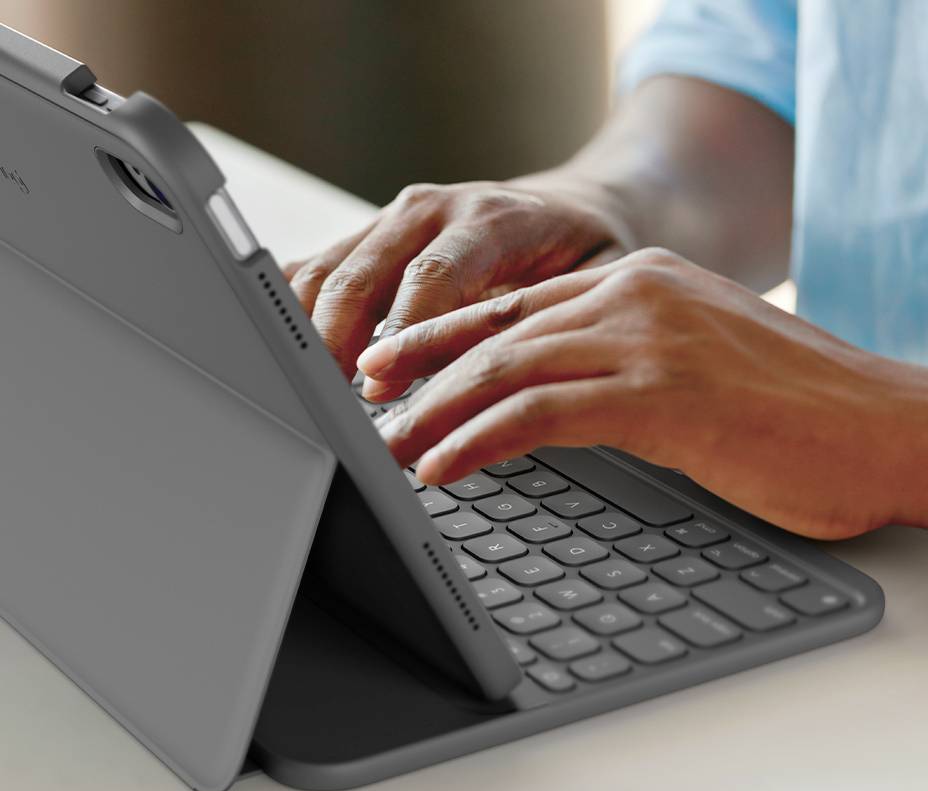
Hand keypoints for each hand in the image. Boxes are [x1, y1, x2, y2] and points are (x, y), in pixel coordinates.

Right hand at [286, 177, 630, 381]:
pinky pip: (319, 265)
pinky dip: (298, 308)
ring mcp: (395, 219)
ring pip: (328, 268)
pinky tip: (291, 354)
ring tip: (307, 390)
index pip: (432, 276)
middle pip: (362, 273)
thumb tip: (505, 388)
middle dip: (337, 339)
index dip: (402, 332)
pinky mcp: (372, 234)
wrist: (576, 207)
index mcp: (490, 220)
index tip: (377, 386)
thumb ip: (546, 326)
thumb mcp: (590, 289)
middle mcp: (433, 209)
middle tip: (326, 400)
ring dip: (310, 329)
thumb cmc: (589, 256)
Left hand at [358, 248, 927, 542]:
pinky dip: (475, 441)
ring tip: (383, 449)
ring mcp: (647, 339)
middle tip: (363, 404)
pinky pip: (536, 413)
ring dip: (430, 412)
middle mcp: (639, 294)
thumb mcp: (721, 379)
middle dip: (419, 367)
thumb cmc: (824, 425)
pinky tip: (440, 470)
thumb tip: (599, 414)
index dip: (450, 337)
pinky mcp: (658, 395)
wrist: (895, 433)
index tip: (399, 368)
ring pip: (501, 364)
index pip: (524, 304)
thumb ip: (652, 377)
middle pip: (495, 324)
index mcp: (651, 283)